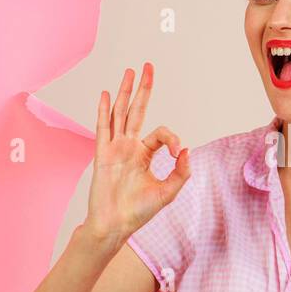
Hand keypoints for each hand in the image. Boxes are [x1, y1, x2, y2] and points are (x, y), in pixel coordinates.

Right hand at [84, 62, 190, 236]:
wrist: (115, 225)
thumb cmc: (138, 212)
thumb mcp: (168, 192)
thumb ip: (181, 172)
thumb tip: (187, 150)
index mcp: (144, 154)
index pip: (160, 133)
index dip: (172, 138)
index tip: (176, 152)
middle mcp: (129, 147)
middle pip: (137, 111)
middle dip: (143, 89)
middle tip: (148, 66)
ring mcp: (115, 148)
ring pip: (121, 114)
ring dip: (125, 92)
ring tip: (129, 72)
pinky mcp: (103, 154)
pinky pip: (104, 128)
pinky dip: (105, 111)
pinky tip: (108, 94)